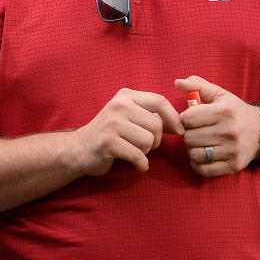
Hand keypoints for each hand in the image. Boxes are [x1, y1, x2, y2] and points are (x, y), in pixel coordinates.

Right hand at [67, 88, 182, 174]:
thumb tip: (180, 124)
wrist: (80, 148)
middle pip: (156, 125)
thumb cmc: (110, 134)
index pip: (159, 100)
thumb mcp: (129, 116)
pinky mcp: (108, 142)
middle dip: (156, 140)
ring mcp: (112, 123)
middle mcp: (119, 105)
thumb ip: (151, 116)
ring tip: (134, 151)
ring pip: (148, 141)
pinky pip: (137, 155)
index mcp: (126, 96)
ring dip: (146, 152)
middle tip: (145, 145)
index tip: (178, 131)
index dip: (173, 117)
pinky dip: (140, 164)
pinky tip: (135, 163)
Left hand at [175, 75, 259, 176]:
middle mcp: (229, 131)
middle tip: (197, 131)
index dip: (186, 119)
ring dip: (192, 149)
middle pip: (189, 138)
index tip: (192, 119)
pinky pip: (203, 170)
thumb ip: (197, 85)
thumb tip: (177, 82)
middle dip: (189, 134)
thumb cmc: (235, 111)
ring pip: (194, 154)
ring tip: (200, 143)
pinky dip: (198, 164)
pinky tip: (203, 155)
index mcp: (224, 112)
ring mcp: (232, 150)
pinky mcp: (233, 166)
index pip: (187, 119)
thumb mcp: (219, 94)